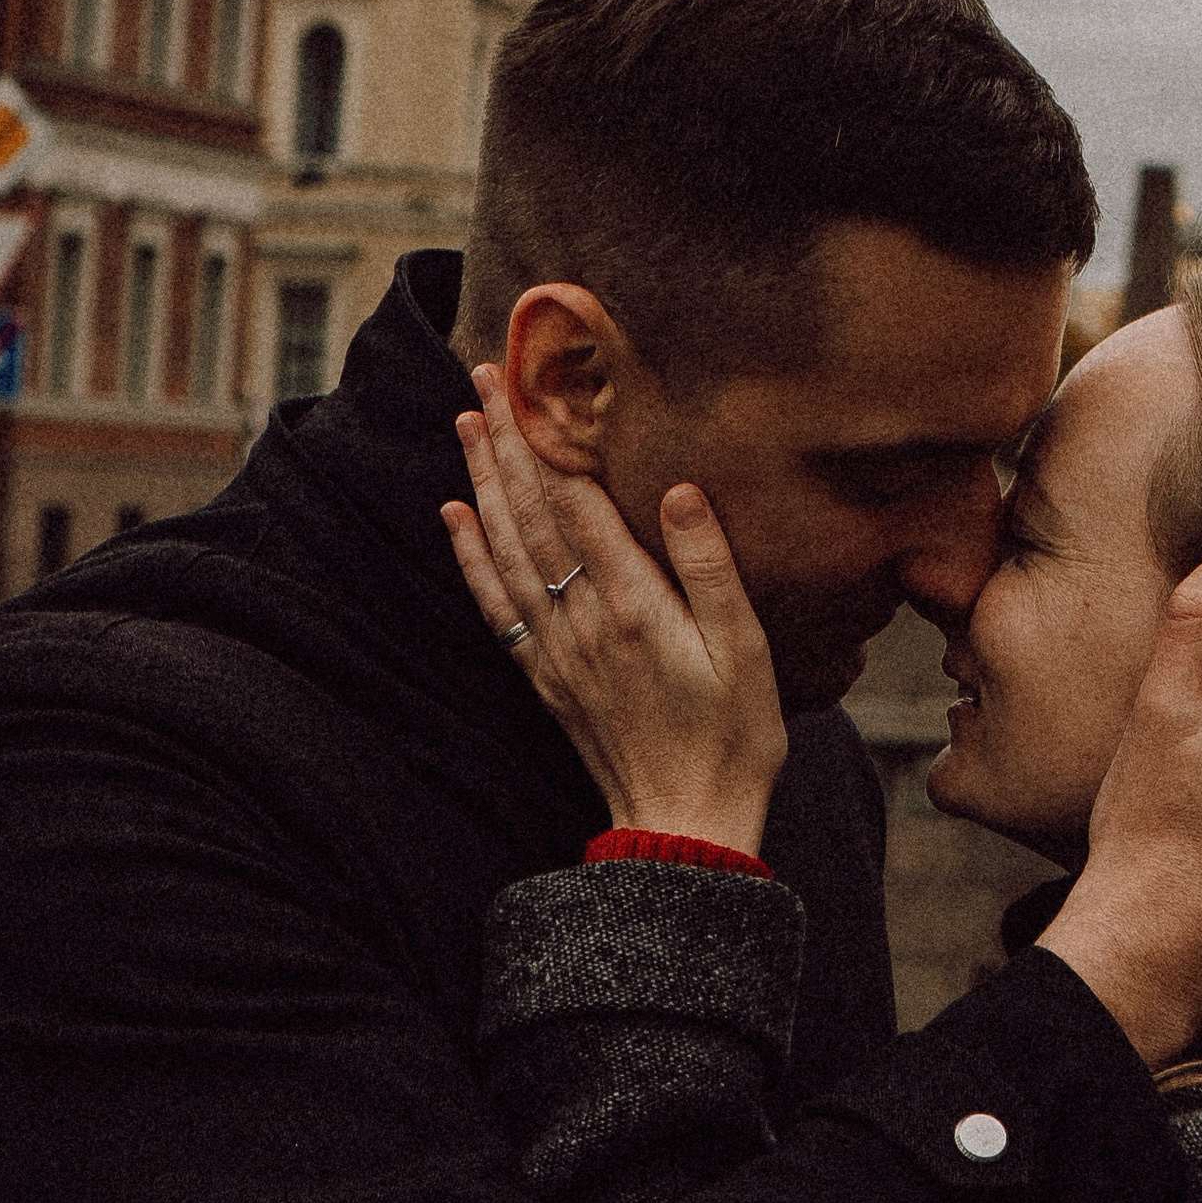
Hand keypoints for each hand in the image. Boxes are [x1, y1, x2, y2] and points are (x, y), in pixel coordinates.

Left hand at [442, 367, 789, 851]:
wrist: (684, 825)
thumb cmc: (734, 736)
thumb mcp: (746, 649)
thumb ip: (710, 567)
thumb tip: (679, 488)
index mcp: (634, 606)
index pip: (578, 503)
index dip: (552, 438)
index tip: (534, 382)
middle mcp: (582, 620)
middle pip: (531, 514)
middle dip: (506, 441)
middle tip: (483, 377)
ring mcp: (555, 649)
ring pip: (504, 550)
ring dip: (481, 482)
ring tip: (466, 424)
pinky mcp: (545, 675)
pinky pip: (495, 602)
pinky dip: (470, 556)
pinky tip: (455, 517)